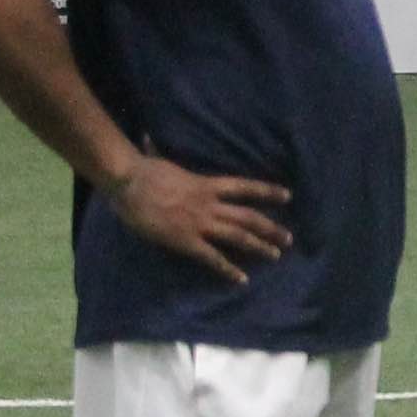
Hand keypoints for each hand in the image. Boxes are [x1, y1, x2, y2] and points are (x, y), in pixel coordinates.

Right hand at [110, 154, 291, 284]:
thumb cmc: (141, 170)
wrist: (129, 182)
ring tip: (276, 255)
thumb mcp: (158, 159)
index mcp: (206, 184)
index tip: (287, 196)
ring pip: (238, 236)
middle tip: (288, 239)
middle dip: (270, 228)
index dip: (267, 191)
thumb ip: (159, 152)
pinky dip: (228, 269)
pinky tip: (241, 279)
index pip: (245, 187)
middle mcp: (210, 204)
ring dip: (259, 247)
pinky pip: (212, 258)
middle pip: (248, 217)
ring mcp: (200, 223)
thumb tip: (147, 137)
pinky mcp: (186, 241)